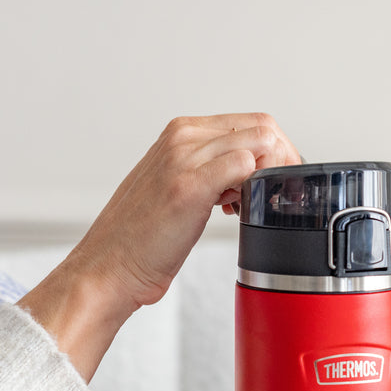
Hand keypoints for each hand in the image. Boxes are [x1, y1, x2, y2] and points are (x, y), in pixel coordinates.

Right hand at [18, 113, 301, 378]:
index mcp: (180, 134)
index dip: (276, 151)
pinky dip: (256, 188)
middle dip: (281, 160)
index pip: (251, 122)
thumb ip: (212, 171)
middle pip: (262, 126)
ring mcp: (184, 158)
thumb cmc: (141, 238)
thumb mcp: (179, 188)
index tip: (276, 180)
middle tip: (274, 195)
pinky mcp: (188, 185)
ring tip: (249, 206)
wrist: (109, 267)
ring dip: (269, 175)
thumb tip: (253, 173)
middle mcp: (182, 138)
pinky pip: (244, 165)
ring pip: (259, 142)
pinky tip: (238, 212)